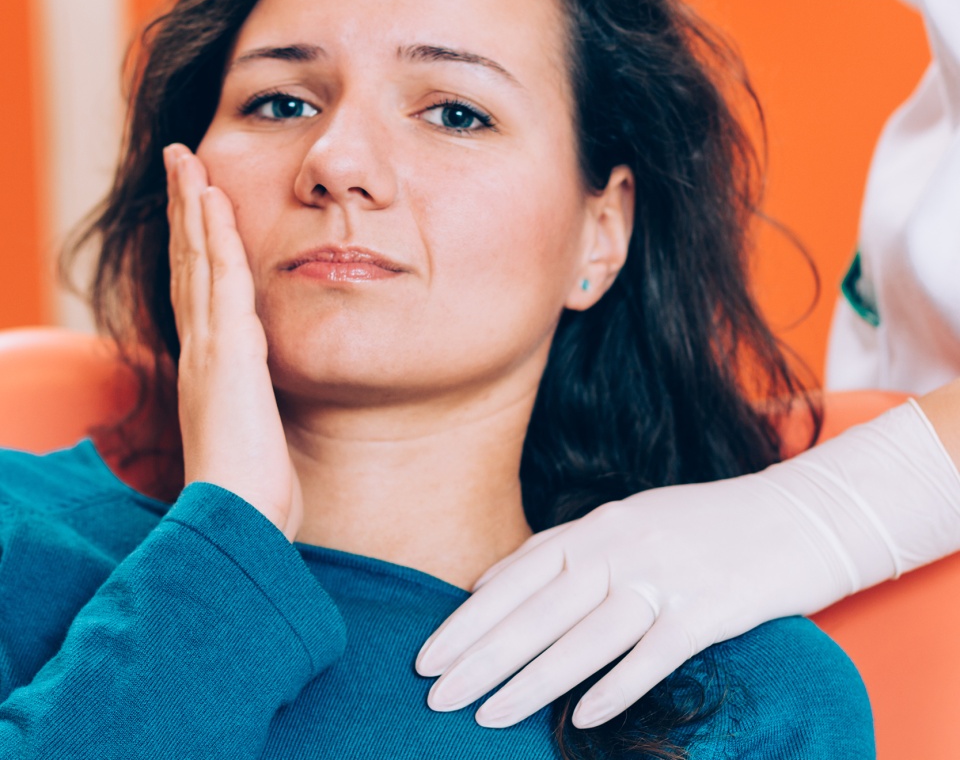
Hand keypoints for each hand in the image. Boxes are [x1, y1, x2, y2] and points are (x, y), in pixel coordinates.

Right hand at [165, 143, 302, 540]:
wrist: (237, 520)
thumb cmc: (251, 488)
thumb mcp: (255, 433)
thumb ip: (255, 404)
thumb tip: (264, 396)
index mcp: (210, 364)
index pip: (199, 289)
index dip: (194, 244)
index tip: (198, 206)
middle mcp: (202, 348)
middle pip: (188, 263)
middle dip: (185, 210)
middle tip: (180, 162)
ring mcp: (210, 347)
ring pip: (197, 261)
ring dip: (193, 207)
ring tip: (188, 161)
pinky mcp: (228, 352)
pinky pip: (221, 280)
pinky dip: (214, 238)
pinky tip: (212, 201)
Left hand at [415, 473, 843, 728]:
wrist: (797, 515)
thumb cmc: (701, 525)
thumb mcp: (626, 521)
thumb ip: (558, 547)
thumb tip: (488, 578)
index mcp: (598, 526)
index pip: (517, 578)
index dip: (469, 620)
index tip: (428, 656)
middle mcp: (623, 546)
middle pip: (539, 610)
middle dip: (482, 657)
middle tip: (435, 695)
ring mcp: (666, 577)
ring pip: (585, 637)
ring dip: (532, 682)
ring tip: (486, 717)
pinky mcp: (710, 609)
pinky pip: (654, 655)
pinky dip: (616, 687)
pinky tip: (581, 720)